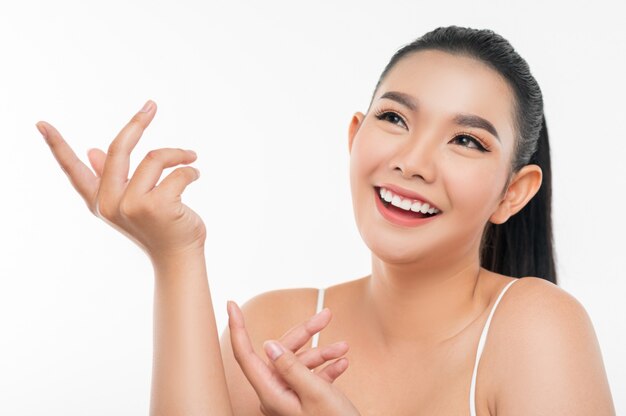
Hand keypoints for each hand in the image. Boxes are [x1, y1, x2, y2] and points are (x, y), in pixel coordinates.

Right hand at [37, 100, 205, 259]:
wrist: (179, 257)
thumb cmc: (158, 227)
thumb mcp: (132, 203)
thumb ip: (112, 178)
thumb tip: (92, 151)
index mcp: (100, 201)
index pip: (73, 170)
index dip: (57, 146)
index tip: (42, 124)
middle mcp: (110, 203)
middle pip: (119, 149)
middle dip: (136, 123)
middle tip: (151, 106)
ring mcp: (131, 206)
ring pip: (154, 158)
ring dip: (178, 154)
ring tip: (191, 158)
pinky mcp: (156, 206)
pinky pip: (177, 172)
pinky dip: (190, 170)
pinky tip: (195, 174)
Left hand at [228, 301, 360, 415]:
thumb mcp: (315, 393)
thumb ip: (291, 366)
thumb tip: (268, 345)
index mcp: (271, 394)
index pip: (245, 355)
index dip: (238, 328)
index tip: (231, 304)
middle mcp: (275, 395)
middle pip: (281, 353)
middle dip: (305, 334)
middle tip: (327, 316)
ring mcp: (288, 398)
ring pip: (299, 364)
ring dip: (322, 353)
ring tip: (344, 348)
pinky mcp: (301, 400)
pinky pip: (309, 378)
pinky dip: (325, 369)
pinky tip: (342, 363)